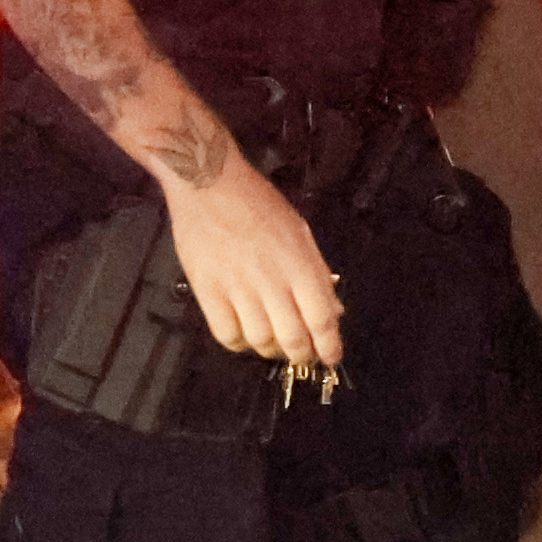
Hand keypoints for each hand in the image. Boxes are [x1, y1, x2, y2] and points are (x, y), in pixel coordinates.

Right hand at [162, 147, 345, 381]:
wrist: (209, 183)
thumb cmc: (258, 203)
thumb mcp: (299, 231)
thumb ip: (316, 272)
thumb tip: (334, 310)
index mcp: (299, 263)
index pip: (321, 319)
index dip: (329, 346)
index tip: (331, 357)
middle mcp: (271, 279)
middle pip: (293, 338)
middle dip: (302, 355)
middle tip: (302, 355)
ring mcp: (237, 286)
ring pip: (260, 341)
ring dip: (270, 350)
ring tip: (273, 343)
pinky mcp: (207, 290)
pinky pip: (226, 334)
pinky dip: (238, 343)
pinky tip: (244, 335)